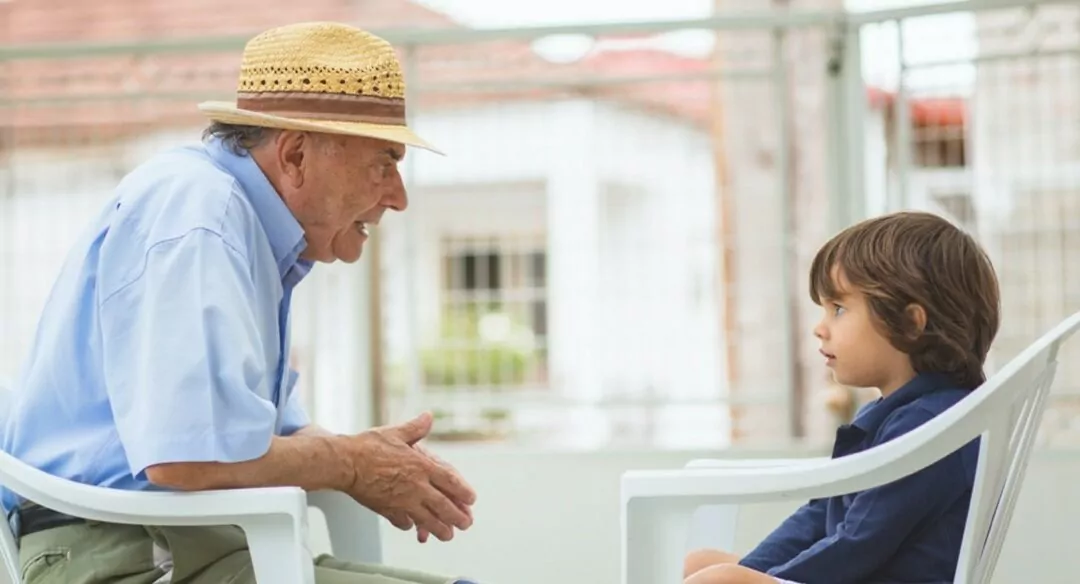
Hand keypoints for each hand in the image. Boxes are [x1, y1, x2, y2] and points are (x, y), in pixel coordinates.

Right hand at [337, 412, 476, 541]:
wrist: (345, 463)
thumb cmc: (368, 446)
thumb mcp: (396, 432)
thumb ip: (416, 428)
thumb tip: (428, 416)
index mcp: (422, 466)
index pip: (451, 482)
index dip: (464, 492)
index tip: (472, 499)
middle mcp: (416, 486)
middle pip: (444, 507)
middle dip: (458, 517)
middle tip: (466, 524)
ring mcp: (403, 501)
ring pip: (428, 521)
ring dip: (440, 529)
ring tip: (447, 535)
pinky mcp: (387, 510)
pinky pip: (403, 522)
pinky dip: (409, 525)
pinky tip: (411, 525)